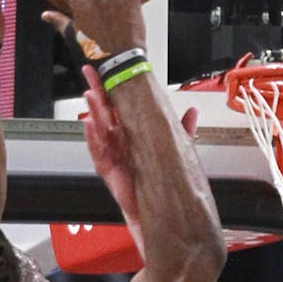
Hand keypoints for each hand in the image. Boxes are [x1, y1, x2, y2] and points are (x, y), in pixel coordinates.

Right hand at [81, 63, 199, 227]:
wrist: (163, 211)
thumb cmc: (164, 181)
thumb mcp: (176, 151)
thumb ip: (183, 130)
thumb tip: (192, 112)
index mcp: (134, 135)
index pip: (122, 107)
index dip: (115, 89)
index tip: (111, 70)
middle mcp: (121, 143)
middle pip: (106, 113)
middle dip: (97, 93)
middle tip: (91, 72)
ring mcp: (114, 156)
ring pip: (100, 130)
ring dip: (93, 112)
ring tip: (90, 95)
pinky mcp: (110, 171)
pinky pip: (99, 153)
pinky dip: (93, 139)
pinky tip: (89, 125)